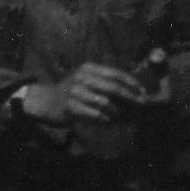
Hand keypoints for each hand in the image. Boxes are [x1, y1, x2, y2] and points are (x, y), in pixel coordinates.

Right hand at [21, 63, 144, 124]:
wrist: (47, 101)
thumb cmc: (72, 92)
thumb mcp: (86, 80)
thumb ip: (104, 82)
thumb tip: (129, 88)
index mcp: (88, 68)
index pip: (114, 73)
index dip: (130, 82)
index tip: (142, 90)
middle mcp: (82, 77)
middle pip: (112, 87)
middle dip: (129, 96)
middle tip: (139, 104)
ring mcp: (75, 92)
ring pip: (104, 102)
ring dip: (116, 111)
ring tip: (122, 116)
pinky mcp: (71, 106)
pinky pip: (94, 114)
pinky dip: (104, 118)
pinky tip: (108, 121)